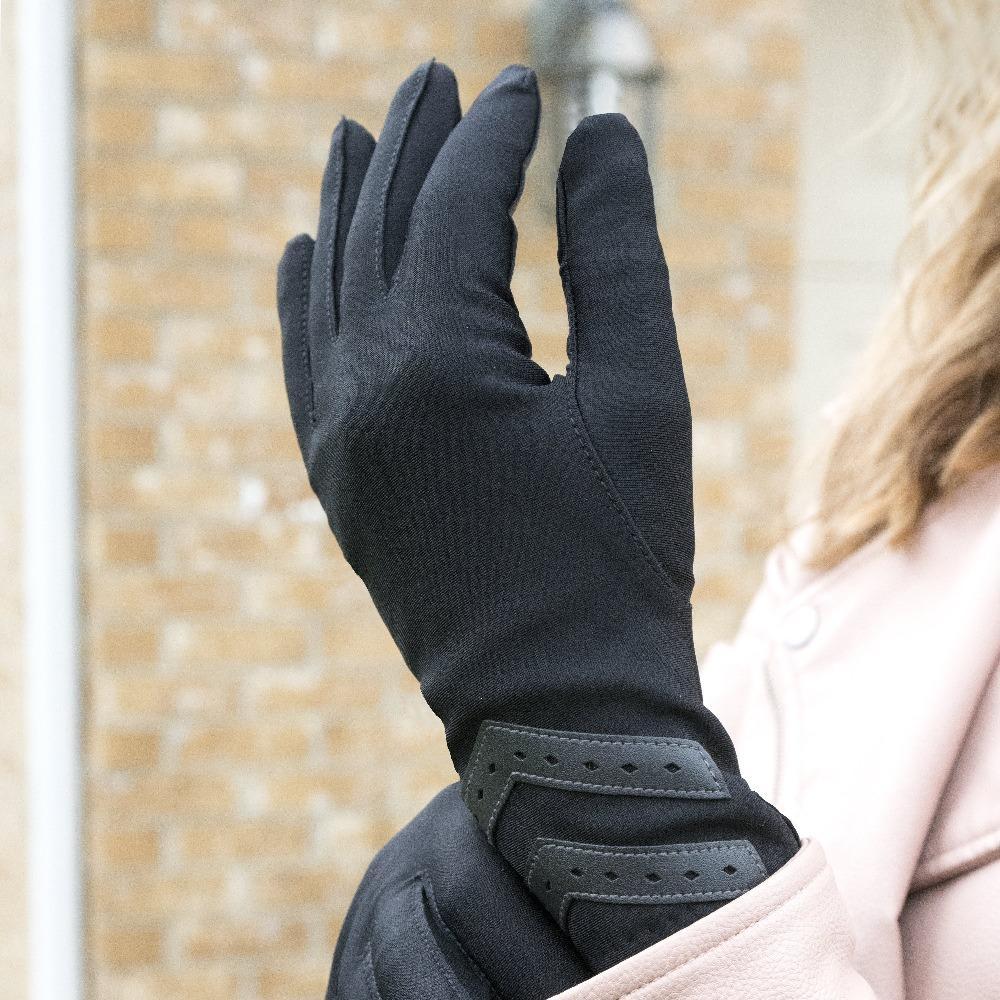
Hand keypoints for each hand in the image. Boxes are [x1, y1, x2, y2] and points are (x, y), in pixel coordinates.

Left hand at [278, 61, 797, 973]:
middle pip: (377, 226)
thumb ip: (616, 252)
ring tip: (362, 132)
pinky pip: (304, 362)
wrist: (559, 708)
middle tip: (437, 78)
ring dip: (351, 203)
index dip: (492, 134)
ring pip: (330, 286)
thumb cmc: (618, 558)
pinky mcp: (337, 479)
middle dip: (411, 145)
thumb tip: (601, 131)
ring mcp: (334, 438)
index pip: (454, 203)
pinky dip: (306, 296)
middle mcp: (359, 388)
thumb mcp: (640, 394)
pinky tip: (305, 250)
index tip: (521, 85)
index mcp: (434, 360)